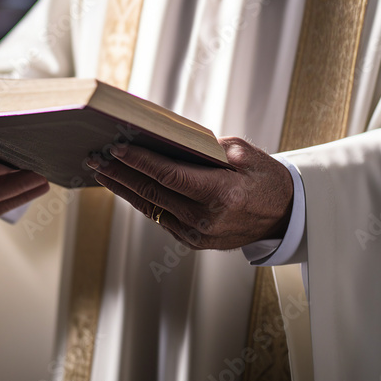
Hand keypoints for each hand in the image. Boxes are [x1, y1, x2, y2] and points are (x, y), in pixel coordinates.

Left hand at [89, 136, 293, 249]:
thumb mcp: (245, 154)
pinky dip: (141, 200)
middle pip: (152, 192)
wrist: (285, 215)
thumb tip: (171, 140)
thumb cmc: (265, 178)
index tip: (116, 148)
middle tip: (94, 157)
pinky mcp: (194, 241)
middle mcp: (206, 219)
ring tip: (100, 170)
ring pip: (151, 207)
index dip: (139, 161)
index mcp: (222, 195)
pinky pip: (160, 217)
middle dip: (120, 173)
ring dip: (123, 188)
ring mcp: (199, 234)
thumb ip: (209, 148)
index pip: (169, 176)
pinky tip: (124, 185)